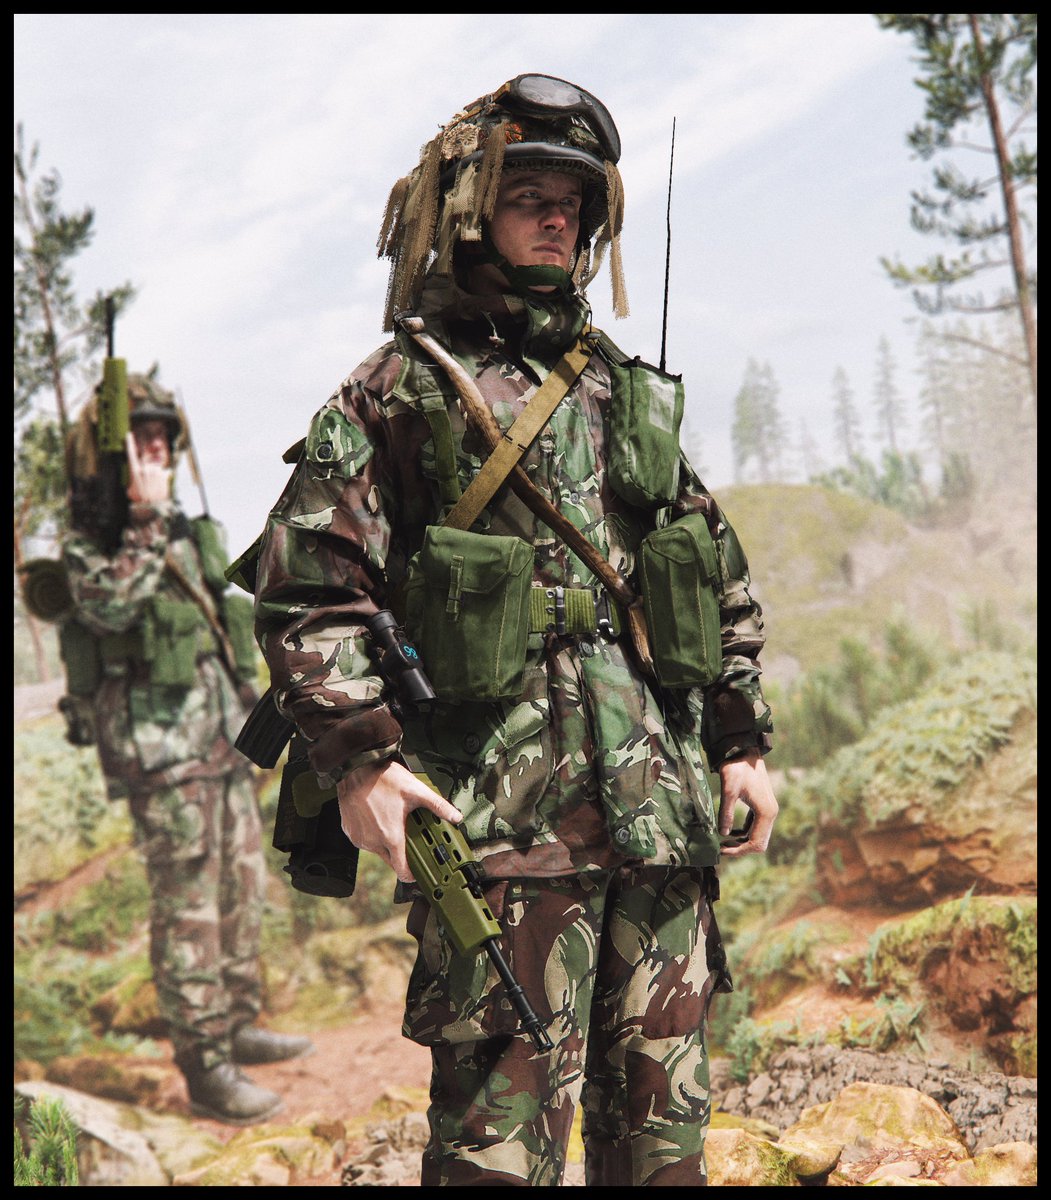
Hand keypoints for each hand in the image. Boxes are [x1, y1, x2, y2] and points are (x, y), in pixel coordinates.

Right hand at [125, 432, 171, 503]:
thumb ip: (133, 479)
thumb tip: (136, 477)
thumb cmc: (139, 500)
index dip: (129, 443)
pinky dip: (163, 477)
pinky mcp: (164, 474)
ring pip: (156, 467)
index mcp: (135, 471)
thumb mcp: (130, 489)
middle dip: (147, 464)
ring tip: (154, 485)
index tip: (129, 435)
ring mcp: (155, 470)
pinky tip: (160, 486)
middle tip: (147, 475)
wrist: (152, 506)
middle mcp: (145, 468)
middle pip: (146, 459)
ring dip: (155, 473)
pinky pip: (164, 472)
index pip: (131, 454)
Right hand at [336, 759, 462, 883]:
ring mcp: (359, 838)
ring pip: (377, 849)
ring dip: (386, 841)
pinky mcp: (350, 832)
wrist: (355, 768)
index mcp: (391, 836)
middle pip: (391, 860)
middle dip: (401, 852)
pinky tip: (377, 817)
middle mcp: (373, 842)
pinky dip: (372, 834)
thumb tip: (456, 817)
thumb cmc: (382, 778)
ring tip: (392, 821)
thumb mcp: (415, 790)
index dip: (413, 873)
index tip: (419, 869)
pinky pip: (365, 840)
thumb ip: (437, 806)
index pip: (402, 870)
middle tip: (408, 836)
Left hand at [717, 751, 777, 857]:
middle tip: (722, 848)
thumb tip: (723, 835)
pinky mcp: (762, 805)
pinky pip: (756, 826)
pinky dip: (745, 832)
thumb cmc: (736, 768)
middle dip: (742, 849)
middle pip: (760, 842)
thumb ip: (727, 813)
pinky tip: (730, 832)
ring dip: (743, 842)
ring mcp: (768, 809)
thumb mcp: (728, 791)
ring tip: (724, 842)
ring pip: (759, 835)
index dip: (739, 851)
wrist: (744, 749)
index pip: (756, 843)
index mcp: (766, 812)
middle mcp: (771, 813)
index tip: (722, 850)